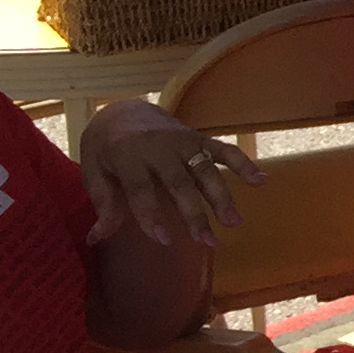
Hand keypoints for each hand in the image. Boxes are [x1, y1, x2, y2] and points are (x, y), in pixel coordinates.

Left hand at [78, 100, 260, 247]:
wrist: (122, 112)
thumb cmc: (105, 149)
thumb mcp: (93, 173)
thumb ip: (103, 203)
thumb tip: (97, 238)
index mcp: (127, 155)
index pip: (141, 189)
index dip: (152, 215)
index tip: (165, 240)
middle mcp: (159, 147)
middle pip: (179, 183)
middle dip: (195, 213)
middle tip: (207, 240)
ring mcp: (183, 141)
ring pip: (205, 170)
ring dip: (221, 196)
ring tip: (233, 221)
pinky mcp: (199, 138)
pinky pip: (224, 150)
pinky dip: (243, 164)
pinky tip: (260, 181)